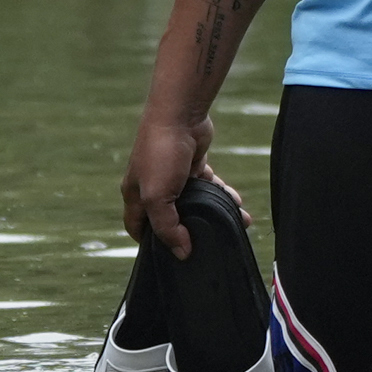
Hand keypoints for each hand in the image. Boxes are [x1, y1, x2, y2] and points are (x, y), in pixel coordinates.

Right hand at [120, 113, 235, 257]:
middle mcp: (152, 186)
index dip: (150, 244)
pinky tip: (235, 203)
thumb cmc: (160, 153)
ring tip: (233, 225)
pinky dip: (220, 194)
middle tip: (207, 246)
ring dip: (211, 214)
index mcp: (135, 195)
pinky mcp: (192, 163)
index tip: (169, 258)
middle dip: (187, 231)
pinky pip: (208, 185)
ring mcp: (173, 174)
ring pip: (193, 202)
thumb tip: (182, 253)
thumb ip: (167, 227)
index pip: (138, 227)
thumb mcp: (157, 197)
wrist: (180, 113)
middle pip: (169, 217)